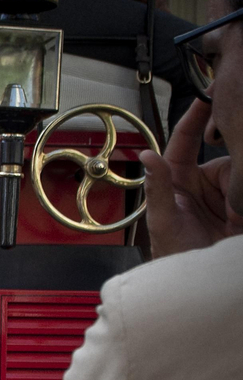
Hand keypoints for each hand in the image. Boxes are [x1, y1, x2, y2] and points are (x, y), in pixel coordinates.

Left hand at [138, 100, 242, 258]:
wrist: (194, 284)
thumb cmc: (171, 256)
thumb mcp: (163, 221)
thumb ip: (157, 188)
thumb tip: (147, 156)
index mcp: (178, 179)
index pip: (186, 141)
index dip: (196, 117)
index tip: (208, 95)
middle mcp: (204, 181)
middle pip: (227, 154)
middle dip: (235, 161)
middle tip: (230, 200)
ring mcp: (226, 192)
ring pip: (241, 169)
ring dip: (240, 187)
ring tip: (233, 214)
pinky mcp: (242, 205)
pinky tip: (238, 213)